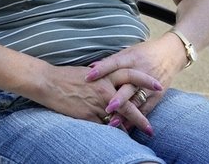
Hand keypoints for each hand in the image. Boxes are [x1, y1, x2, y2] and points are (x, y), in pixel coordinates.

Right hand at [36, 65, 161, 129]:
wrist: (48, 82)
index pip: (131, 75)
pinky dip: (111, 131)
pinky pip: (103, 127)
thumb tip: (116, 81)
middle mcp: (104, 88)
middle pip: (129, 102)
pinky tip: (117, 136)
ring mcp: (96, 103)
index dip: (146, 81)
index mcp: (106, 74)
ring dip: (130, 127)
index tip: (159, 86)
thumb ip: (105, 77)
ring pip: (118, 118)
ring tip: (143, 134)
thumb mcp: (91, 72)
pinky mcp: (87, 115)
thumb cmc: (68, 76)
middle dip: (143, 115)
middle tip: (152, 128)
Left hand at [84, 37, 180, 132]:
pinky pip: (146, 108)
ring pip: (137, 100)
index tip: (88, 77)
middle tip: (107, 108)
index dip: (102, 69)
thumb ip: (111, 62)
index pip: (115, 63)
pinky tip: (126, 127)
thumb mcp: (129, 52)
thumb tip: (90, 67)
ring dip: (126, 113)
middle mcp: (141, 71)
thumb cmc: (144, 53)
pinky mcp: (157, 95)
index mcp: (132, 58)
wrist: (169, 54)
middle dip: (119, 98)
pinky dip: (136, 118)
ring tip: (112, 123)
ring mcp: (150, 85)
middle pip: (129, 85)